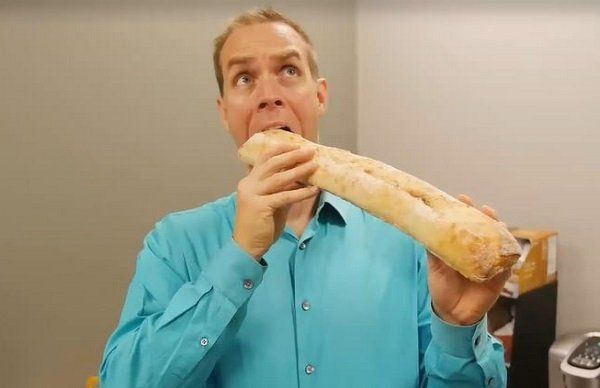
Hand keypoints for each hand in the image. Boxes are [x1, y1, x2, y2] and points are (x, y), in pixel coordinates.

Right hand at [233, 143, 318, 259]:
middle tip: (309, 151)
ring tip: (314, 165)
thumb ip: (281, 190)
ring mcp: (252, 195)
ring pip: (279, 178)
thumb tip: (299, 179)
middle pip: (272, 164)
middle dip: (292, 156)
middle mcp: (248, 184)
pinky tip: (313, 189)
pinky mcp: (260, 206)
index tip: (296, 145)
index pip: (264, 159)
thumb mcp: (271, 203)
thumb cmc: (260, 225)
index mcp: (249, 181)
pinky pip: (284, 196)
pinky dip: (300, 192)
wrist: (246, 246)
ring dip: (299, 171)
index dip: (280, 150)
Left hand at [427, 194, 509, 325]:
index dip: (465, 210)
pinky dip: (508, 255)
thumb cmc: (442, 287)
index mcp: (461, 246)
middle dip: (486, 216)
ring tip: (496, 221)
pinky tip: (507, 245)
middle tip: (482, 209)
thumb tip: (425, 230)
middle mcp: (477, 251)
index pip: (465, 223)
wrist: (451, 313)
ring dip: (500, 231)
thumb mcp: (435, 266)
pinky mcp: (500, 277)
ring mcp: (490, 262)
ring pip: (500, 242)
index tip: (462, 198)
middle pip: (486, 229)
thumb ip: (434, 250)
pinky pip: (508, 264)